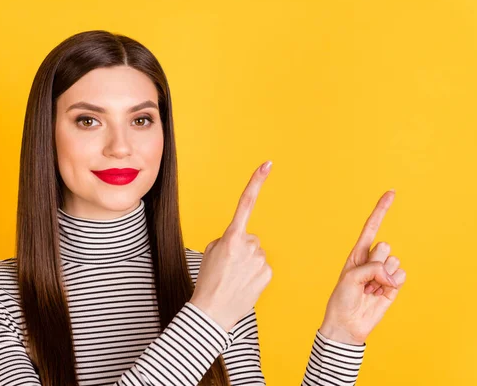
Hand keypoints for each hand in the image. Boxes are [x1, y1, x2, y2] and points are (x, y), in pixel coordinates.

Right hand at [189, 160, 273, 331]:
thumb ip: (226, 239)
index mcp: (232, 237)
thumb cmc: (208, 281)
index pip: (245, 203)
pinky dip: (255, 273)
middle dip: (241, 248)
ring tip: (235, 277)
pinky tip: (244, 284)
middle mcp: (250, 245)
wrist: (212, 312)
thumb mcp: (209, 252)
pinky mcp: (268, 273)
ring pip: (257, 253)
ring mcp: (261, 260)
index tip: (268, 164)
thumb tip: (240, 241)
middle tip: (228, 266)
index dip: (256, 182)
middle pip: (250, 238)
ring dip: (248, 261)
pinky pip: (263, 266)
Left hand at [319, 190, 406, 344]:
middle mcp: (372, 259)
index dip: (381, 209)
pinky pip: (401, 276)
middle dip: (375, 263)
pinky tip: (380, 294)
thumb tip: (392, 274)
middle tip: (364, 280)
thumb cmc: (343, 298)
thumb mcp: (350, 278)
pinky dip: (392, 285)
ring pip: (394, 262)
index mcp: (358, 252)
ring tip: (370, 289)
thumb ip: (372, 269)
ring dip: (382, 277)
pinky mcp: (393, 285)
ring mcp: (384, 272)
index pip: (372, 226)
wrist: (348, 323)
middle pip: (384, 247)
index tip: (391, 192)